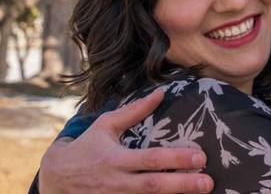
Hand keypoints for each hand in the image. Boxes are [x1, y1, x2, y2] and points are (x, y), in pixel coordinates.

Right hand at [38, 89, 213, 192]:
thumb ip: (135, 111)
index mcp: (117, 159)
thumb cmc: (87, 147)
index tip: (201, 157)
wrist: (55, 179)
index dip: (176, 159)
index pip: (152, 159)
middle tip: (208, 182)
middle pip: (154, 187)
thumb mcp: (106, 125)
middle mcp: (117, 184)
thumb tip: (161, 93)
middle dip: (183, 185)